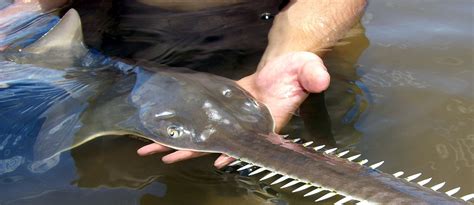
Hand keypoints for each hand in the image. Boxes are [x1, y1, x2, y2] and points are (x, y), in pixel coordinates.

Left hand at [137, 51, 329, 167]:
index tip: (218, 160)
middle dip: (190, 151)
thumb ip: (313, 74)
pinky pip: (201, 121)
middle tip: (164, 157)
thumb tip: (319, 80)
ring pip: (202, 135)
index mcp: (266, 121)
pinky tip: (164, 130)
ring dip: (178, 142)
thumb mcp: (307, 68)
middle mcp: (245, 126)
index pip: (248, 140)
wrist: (283, 68)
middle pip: (214, 143)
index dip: (235, 151)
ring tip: (152, 148)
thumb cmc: (296, 71)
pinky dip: (185, 126)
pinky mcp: (221, 108)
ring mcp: (231, 119)